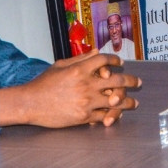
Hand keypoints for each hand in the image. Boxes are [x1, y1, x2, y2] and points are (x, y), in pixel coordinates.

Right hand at [0, 50, 141, 127]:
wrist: (30, 104)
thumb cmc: (42, 84)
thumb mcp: (60, 66)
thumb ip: (80, 58)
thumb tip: (97, 51)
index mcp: (80, 69)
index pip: (105, 60)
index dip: (116, 60)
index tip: (121, 62)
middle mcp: (86, 85)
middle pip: (118, 81)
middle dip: (131, 81)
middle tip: (138, 83)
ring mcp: (86, 102)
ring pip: (116, 101)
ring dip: (128, 102)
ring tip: (134, 103)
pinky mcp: (84, 117)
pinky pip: (104, 116)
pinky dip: (113, 116)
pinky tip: (118, 115)